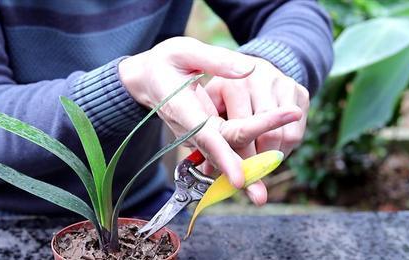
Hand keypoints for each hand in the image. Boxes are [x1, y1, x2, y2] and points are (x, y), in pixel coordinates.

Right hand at [119, 37, 301, 204]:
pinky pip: (226, 148)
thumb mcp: (185, 50)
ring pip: (224, 154)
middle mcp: (188, 128)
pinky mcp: (204, 135)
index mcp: (181, 107)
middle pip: (219, 152)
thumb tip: (250, 70)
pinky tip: (261, 172)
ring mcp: (196, 135)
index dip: (224, 157)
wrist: (147, 79)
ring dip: (243, 174)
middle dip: (240, 174)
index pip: (207, 134)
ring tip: (261, 194)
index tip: (241, 177)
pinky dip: (243, 160)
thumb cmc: (165, 62)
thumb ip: (216, 60)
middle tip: (261, 197)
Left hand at [203, 57, 309, 203]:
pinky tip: (273, 150)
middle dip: (259, 163)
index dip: (240, 159)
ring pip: (286, 136)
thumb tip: (206, 172)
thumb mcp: (207, 107)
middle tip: (253, 181)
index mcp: (233, 83)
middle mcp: (261, 78)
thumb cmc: (219, 94)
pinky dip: (286, 148)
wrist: (245, 63)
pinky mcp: (300, 90)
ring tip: (261, 164)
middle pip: (267, 135)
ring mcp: (283, 82)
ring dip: (274, 157)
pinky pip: (297, 131)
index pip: (241, 130)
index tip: (239, 180)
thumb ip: (207, 138)